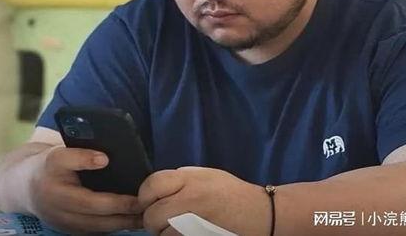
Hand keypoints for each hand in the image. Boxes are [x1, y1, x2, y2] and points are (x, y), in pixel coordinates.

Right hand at [28, 145, 142, 232]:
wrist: (24, 187)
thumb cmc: (47, 167)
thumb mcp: (58, 153)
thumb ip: (80, 155)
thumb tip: (104, 159)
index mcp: (57, 192)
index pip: (91, 200)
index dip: (116, 200)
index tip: (137, 194)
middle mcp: (60, 212)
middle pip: (98, 217)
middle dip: (125, 213)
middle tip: (149, 206)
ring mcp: (65, 224)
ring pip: (99, 228)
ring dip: (124, 223)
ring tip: (146, 215)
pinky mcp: (70, 230)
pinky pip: (95, 230)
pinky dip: (114, 225)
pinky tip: (132, 219)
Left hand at [138, 166, 269, 235]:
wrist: (259, 214)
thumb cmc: (231, 192)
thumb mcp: (206, 175)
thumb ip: (180, 179)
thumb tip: (155, 189)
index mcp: (190, 180)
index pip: (152, 185)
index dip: (145, 194)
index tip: (149, 200)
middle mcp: (189, 200)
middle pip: (151, 215)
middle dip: (153, 218)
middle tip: (165, 217)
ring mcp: (192, 225)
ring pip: (160, 234)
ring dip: (164, 232)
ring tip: (181, 225)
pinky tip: (187, 232)